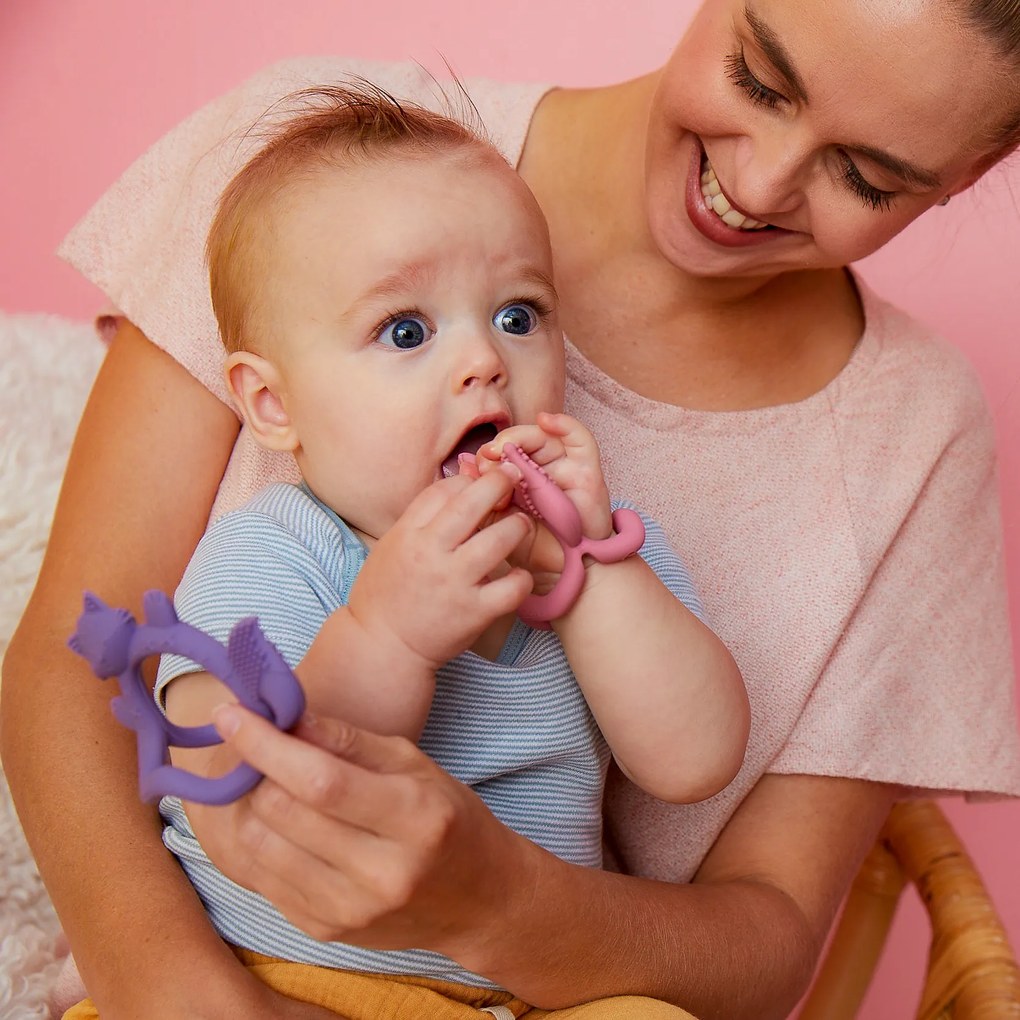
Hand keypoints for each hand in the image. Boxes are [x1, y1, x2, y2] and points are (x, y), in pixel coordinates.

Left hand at [206, 704, 534, 963]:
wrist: (477, 899)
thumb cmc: (446, 816)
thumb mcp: (414, 764)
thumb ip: (348, 740)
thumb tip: (284, 714)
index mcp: (414, 819)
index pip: (321, 780)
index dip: (266, 745)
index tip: (230, 714)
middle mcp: (382, 873)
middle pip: (283, 813)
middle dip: (253, 769)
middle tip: (251, 744)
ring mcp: (350, 911)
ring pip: (260, 848)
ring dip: (247, 804)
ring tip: (260, 779)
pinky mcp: (325, 931)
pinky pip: (263, 879)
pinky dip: (257, 840)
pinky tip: (272, 818)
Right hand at [347, 465, 533, 668]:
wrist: (380, 647)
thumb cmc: (385, 595)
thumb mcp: (392, 546)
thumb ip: (421, 519)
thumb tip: (457, 488)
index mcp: (408, 534)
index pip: (444, 490)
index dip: (469, 479)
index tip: (483, 481)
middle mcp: (432, 553)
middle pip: (472, 503)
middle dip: (499, 483)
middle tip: (513, 477)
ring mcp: (455, 583)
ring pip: (499, 539)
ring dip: (517, 526)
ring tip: (520, 525)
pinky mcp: (474, 612)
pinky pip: (512, 587)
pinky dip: (522, 578)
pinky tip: (518, 576)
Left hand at [473, 413, 612, 577]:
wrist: (563, 572)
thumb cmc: (532, 550)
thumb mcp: (498, 522)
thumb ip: (482, 496)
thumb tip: (463, 464)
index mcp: (519, 479)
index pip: (502, 453)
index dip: (487, 455)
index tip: (473, 468)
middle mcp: (542, 469)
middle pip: (522, 440)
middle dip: (502, 443)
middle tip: (488, 455)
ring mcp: (564, 468)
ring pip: (545, 435)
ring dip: (523, 435)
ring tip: (508, 444)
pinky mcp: (587, 470)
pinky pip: (580, 438)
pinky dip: (564, 424)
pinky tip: (547, 420)